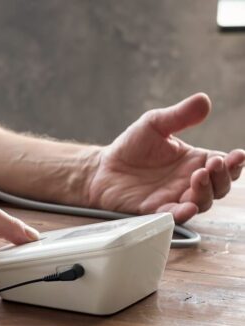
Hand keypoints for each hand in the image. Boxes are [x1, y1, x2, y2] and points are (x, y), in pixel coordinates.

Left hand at [88, 93, 244, 222]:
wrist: (102, 167)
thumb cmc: (131, 147)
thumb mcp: (155, 124)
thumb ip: (179, 116)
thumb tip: (204, 101)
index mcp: (194, 161)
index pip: (224, 165)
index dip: (235, 163)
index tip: (238, 155)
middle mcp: (188, 182)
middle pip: (219, 186)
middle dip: (222, 177)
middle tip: (214, 164)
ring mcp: (173, 198)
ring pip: (201, 202)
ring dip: (205, 192)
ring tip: (198, 177)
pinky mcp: (155, 211)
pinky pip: (174, 216)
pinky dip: (183, 213)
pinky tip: (188, 207)